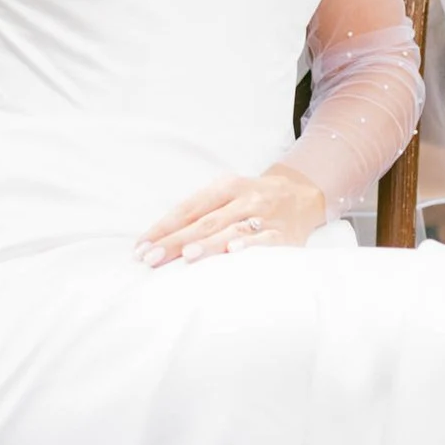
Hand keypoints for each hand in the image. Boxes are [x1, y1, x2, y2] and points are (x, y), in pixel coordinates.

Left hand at [138, 162, 327, 267]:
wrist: (304, 194)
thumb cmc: (253, 199)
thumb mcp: (228, 195)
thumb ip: (200, 213)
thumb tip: (160, 239)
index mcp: (225, 186)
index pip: (188, 208)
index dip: (163, 227)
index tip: (140, 246)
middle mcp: (244, 198)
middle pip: (204, 222)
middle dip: (175, 241)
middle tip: (151, 258)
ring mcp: (265, 215)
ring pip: (232, 229)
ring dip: (209, 243)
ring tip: (187, 256)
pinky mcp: (284, 234)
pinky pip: (266, 240)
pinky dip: (251, 246)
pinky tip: (234, 252)